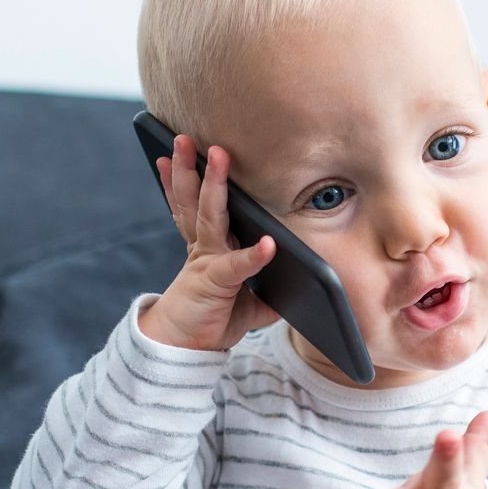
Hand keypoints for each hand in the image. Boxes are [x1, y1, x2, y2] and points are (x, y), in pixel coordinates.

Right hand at [137, 133, 280, 350]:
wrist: (183, 349)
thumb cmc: (212, 317)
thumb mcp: (247, 300)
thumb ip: (270, 286)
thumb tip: (304, 282)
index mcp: (206, 247)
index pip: (193, 205)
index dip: (186, 178)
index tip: (184, 151)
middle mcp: (203, 248)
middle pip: (196, 200)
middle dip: (195, 168)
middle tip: (191, 139)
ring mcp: (207, 262)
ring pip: (208, 217)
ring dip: (210, 185)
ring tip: (213, 156)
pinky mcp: (216, 284)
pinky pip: (238, 266)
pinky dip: (254, 256)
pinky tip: (268, 244)